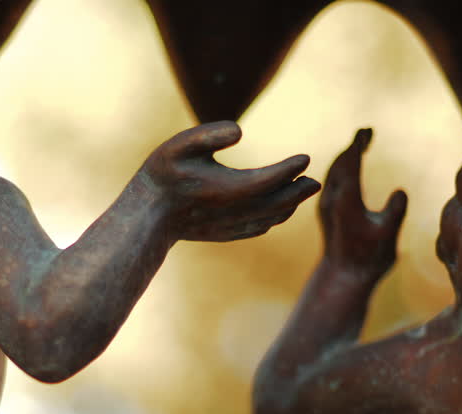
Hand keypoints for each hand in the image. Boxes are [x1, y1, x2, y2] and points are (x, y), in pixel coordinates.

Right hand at [142, 121, 320, 241]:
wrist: (146, 217)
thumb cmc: (162, 176)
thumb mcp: (179, 146)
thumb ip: (209, 134)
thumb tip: (240, 131)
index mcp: (227, 189)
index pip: (268, 179)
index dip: (289, 169)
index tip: (305, 158)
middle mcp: (233, 211)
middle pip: (276, 203)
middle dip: (297, 191)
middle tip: (315, 180)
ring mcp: (230, 226)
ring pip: (269, 218)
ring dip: (289, 205)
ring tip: (303, 191)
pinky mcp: (224, 234)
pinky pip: (257, 228)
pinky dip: (273, 219)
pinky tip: (278, 212)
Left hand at [320, 129, 406, 277]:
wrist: (344, 276)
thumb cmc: (370, 258)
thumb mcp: (388, 236)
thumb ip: (395, 212)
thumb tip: (400, 191)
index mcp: (346, 201)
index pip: (351, 164)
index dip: (358, 145)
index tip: (366, 131)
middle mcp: (332, 199)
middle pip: (340, 163)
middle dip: (353, 146)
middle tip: (367, 132)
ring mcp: (326, 205)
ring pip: (333, 171)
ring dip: (346, 155)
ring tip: (361, 144)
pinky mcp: (325, 211)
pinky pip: (332, 181)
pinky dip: (341, 168)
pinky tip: (349, 167)